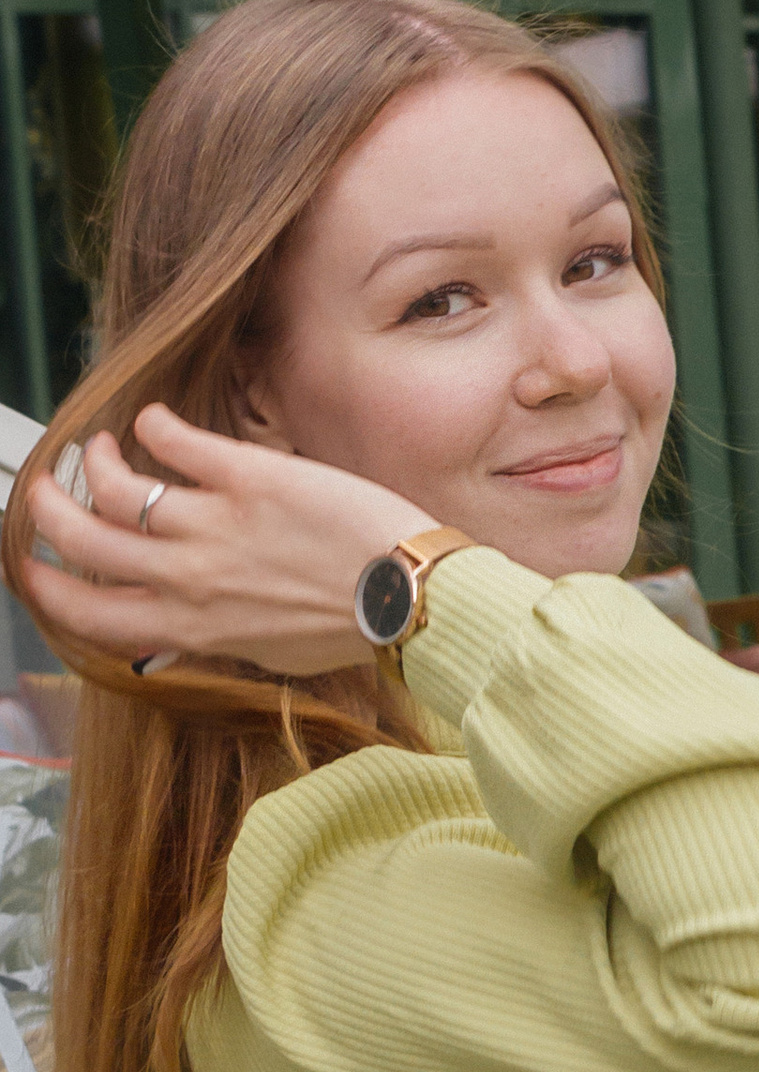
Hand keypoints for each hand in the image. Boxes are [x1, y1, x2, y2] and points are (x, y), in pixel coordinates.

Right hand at [13, 404, 435, 679]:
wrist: (408, 595)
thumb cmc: (346, 627)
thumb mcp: (263, 653)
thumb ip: (210, 638)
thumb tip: (176, 633)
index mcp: (188, 627)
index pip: (86, 613)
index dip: (45, 584)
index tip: (32, 563)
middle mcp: (188, 579)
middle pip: (81, 541)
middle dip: (49, 510)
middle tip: (48, 488)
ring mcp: (215, 526)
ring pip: (116, 486)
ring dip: (96, 459)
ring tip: (102, 445)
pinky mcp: (250, 478)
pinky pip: (176, 442)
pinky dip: (153, 425)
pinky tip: (154, 419)